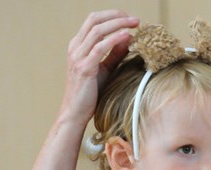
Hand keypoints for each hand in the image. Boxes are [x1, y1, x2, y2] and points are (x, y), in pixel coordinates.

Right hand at [58, 10, 138, 127]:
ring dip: (118, 24)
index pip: (94, 20)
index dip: (112, 15)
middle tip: (135, 19)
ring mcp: (78, 57)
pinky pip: (99, 48)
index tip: (129, 18)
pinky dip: (114, 39)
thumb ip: (114, 54)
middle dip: (116, 16)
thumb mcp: (105, 69)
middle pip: (95, 20)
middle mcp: (75, 47)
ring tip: (135, 24)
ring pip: (97, 30)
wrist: (76, 112)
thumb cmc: (90, 93)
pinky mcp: (84, 68)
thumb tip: (128, 38)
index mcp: (78, 45)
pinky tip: (127, 37)